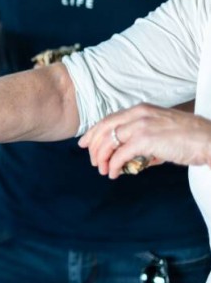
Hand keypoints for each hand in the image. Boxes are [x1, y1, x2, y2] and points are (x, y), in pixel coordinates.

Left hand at [78, 103, 210, 178]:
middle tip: (92, 161)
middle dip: (93, 146)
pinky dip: (113, 165)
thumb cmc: (189, 138)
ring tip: (103, 170)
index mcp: (140, 110)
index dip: (93, 132)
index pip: (109, 119)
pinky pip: (120, 155)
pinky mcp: (145, 140)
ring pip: (108, 141)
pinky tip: (114, 173)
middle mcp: (138, 114)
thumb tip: (128, 160)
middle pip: (103, 129)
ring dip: (101, 158)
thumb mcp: (161, 131)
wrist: (209, 140)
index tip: (84, 143)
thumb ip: (142, 141)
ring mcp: (141, 126)